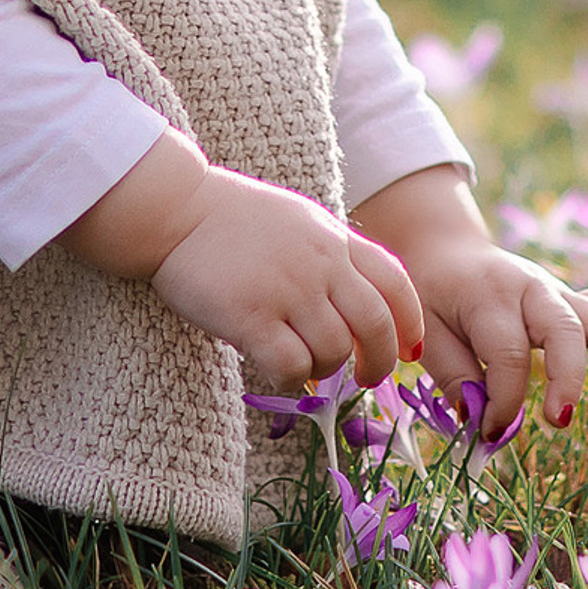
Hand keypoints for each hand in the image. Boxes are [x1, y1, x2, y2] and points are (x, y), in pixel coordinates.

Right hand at [61, 132, 424, 390]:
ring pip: (335, 350)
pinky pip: (290, 364)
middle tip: (367, 378)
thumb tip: (359, 305)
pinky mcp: (250, 316)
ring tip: (308, 365)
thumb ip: (333, 255)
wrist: (176, 210)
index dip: (411, 323)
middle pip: (376, 324)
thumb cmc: (232, 219)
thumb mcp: (300, 222)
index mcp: (336, 239)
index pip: (395, 283)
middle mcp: (321, 264)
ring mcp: (288, 290)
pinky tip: (278, 370)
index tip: (410, 351)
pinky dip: (291, 378)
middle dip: (380, 360)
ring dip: (327, 369)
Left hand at [350, 166, 587, 438]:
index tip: (487, 431)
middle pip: (561, 329)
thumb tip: (481, 418)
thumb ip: (454, 374)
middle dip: (567, 376)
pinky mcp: (570, 300)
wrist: (443, 251)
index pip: (507, 353)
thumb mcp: (427, 332)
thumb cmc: (432, 297)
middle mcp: (530, 288)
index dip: (501, 400)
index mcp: (489, 295)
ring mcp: (556, 292)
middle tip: (559, 420)